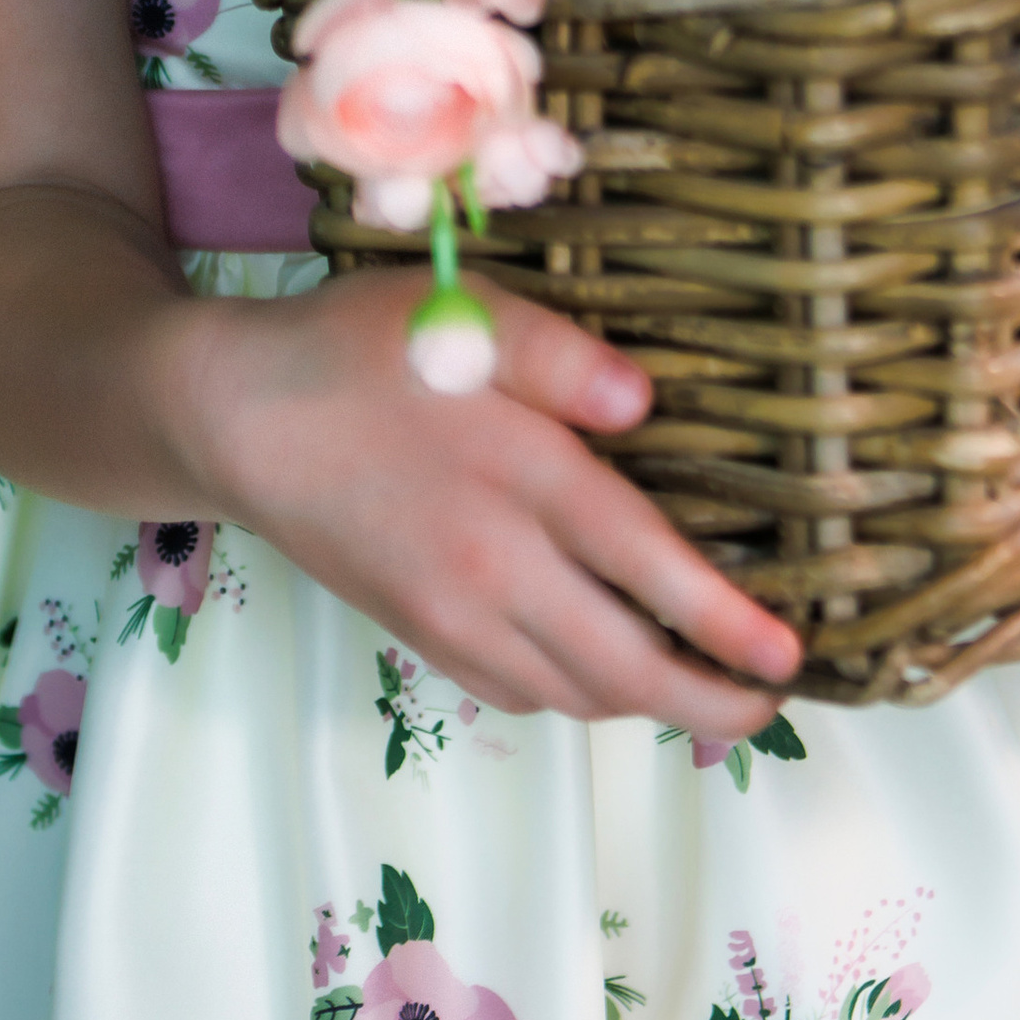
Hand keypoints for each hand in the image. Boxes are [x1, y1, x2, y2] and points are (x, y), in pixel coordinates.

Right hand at [185, 264, 804, 735]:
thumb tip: (646, 404)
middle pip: (618, 666)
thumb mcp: (463, 315)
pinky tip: (595, 669)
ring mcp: (449, 613)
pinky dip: (571, 694)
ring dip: (639, 703)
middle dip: (702, 698)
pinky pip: (512, 689)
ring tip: (696, 687)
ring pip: (568, 692)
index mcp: (522, 480)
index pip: (648, 571)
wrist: (230, 418)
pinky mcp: (414, 630)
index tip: (790, 658)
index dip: (726, 624)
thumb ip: (562, 357)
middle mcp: (492, 567)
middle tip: (763, 704)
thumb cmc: (355, 350)